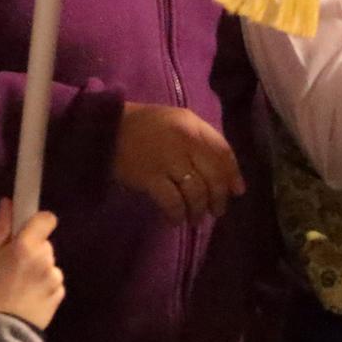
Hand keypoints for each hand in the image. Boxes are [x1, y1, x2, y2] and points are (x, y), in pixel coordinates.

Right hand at [0, 200, 64, 329]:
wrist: (0, 331)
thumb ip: (1, 229)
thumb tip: (8, 203)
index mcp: (26, 246)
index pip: (47, 219)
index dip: (38, 222)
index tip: (27, 231)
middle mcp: (46, 259)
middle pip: (44, 243)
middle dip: (33, 249)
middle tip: (13, 265)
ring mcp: (55, 278)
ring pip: (49, 263)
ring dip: (39, 268)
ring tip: (20, 285)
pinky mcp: (60, 294)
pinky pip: (53, 281)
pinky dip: (44, 284)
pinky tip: (29, 296)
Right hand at [111, 103, 245, 223]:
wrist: (105, 129)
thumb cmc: (144, 126)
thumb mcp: (177, 121)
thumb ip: (204, 141)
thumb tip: (231, 179)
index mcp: (192, 125)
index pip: (224, 153)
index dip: (233, 175)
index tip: (236, 192)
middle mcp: (184, 141)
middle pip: (213, 177)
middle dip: (218, 198)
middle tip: (214, 210)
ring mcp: (167, 160)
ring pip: (196, 193)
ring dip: (198, 210)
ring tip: (193, 217)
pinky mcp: (150, 177)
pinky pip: (173, 202)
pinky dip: (177, 214)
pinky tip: (175, 219)